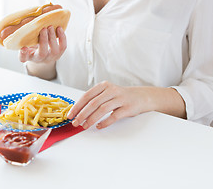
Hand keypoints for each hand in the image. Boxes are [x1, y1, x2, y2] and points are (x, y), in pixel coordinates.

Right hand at [19, 25, 66, 63]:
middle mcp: (39, 59)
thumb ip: (24, 38)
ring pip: (54, 51)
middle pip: (42, 53)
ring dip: (53, 38)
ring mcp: (50, 57)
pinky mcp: (58, 54)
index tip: (23, 48)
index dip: (23, 54)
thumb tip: (25, 27)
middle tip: (43, 28)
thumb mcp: (26, 42)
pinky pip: (63, 47)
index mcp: (28, 56)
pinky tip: (59, 28)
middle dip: (44, 40)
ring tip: (51, 27)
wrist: (41, 52)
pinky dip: (62, 37)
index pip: (23, 58)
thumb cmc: (32, 45)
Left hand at [67, 81, 185, 129]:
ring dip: (91, 119)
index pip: (86, 96)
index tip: (70, 115)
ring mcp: (120, 98)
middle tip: (75, 123)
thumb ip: (95, 99)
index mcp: (103, 86)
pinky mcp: (128, 107)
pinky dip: (105, 122)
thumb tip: (77, 111)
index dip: (77, 106)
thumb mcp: (107, 93)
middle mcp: (111, 90)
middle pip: (93, 103)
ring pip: (102, 109)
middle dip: (82, 114)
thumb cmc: (120, 97)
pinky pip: (114, 116)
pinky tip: (99, 126)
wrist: (142, 96)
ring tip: (85, 126)